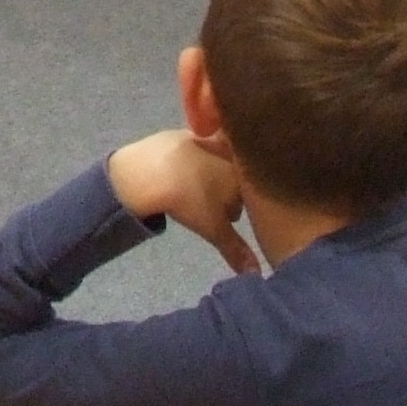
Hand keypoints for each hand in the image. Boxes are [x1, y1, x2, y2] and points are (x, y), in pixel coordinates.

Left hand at [107, 129, 257, 273]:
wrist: (150, 171)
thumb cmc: (190, 200)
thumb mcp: (214, 230)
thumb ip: (237, 250)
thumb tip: (256, 274)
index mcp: (242, 172)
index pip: (253, 193)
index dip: (243, 207)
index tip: (229, 217)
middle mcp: (230, 151)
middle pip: (236, 175)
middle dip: (227, 189)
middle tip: (209, 205)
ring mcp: (207, 138)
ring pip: (217, 159)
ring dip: (209, 173)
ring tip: (191, 189)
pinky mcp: (183, 132)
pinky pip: (195, 148)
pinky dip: (189, 160)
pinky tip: (176, 171)